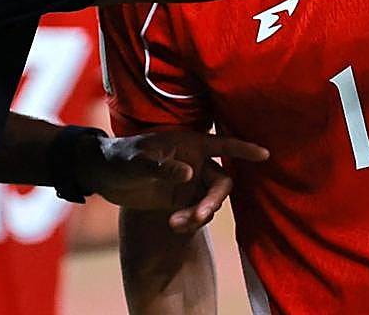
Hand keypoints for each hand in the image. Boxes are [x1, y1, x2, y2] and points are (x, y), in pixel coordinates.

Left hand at [77, 130, 268, 233]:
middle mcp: (194, 161)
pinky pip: (197, 213)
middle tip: (199, 216)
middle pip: (221, 181)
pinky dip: (190, 222)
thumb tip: (189, 173)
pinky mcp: (181, 200)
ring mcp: (189, 182)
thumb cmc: (119, 157)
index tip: (265, 154)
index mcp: (188, 142)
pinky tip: (174, 225)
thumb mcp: (135, 161)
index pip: (222, 143)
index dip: (244, 149)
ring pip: (210, 200)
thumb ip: (160, 166)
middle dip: (214, 200)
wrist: (103, 175)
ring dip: (200, 214)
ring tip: (177, 224)